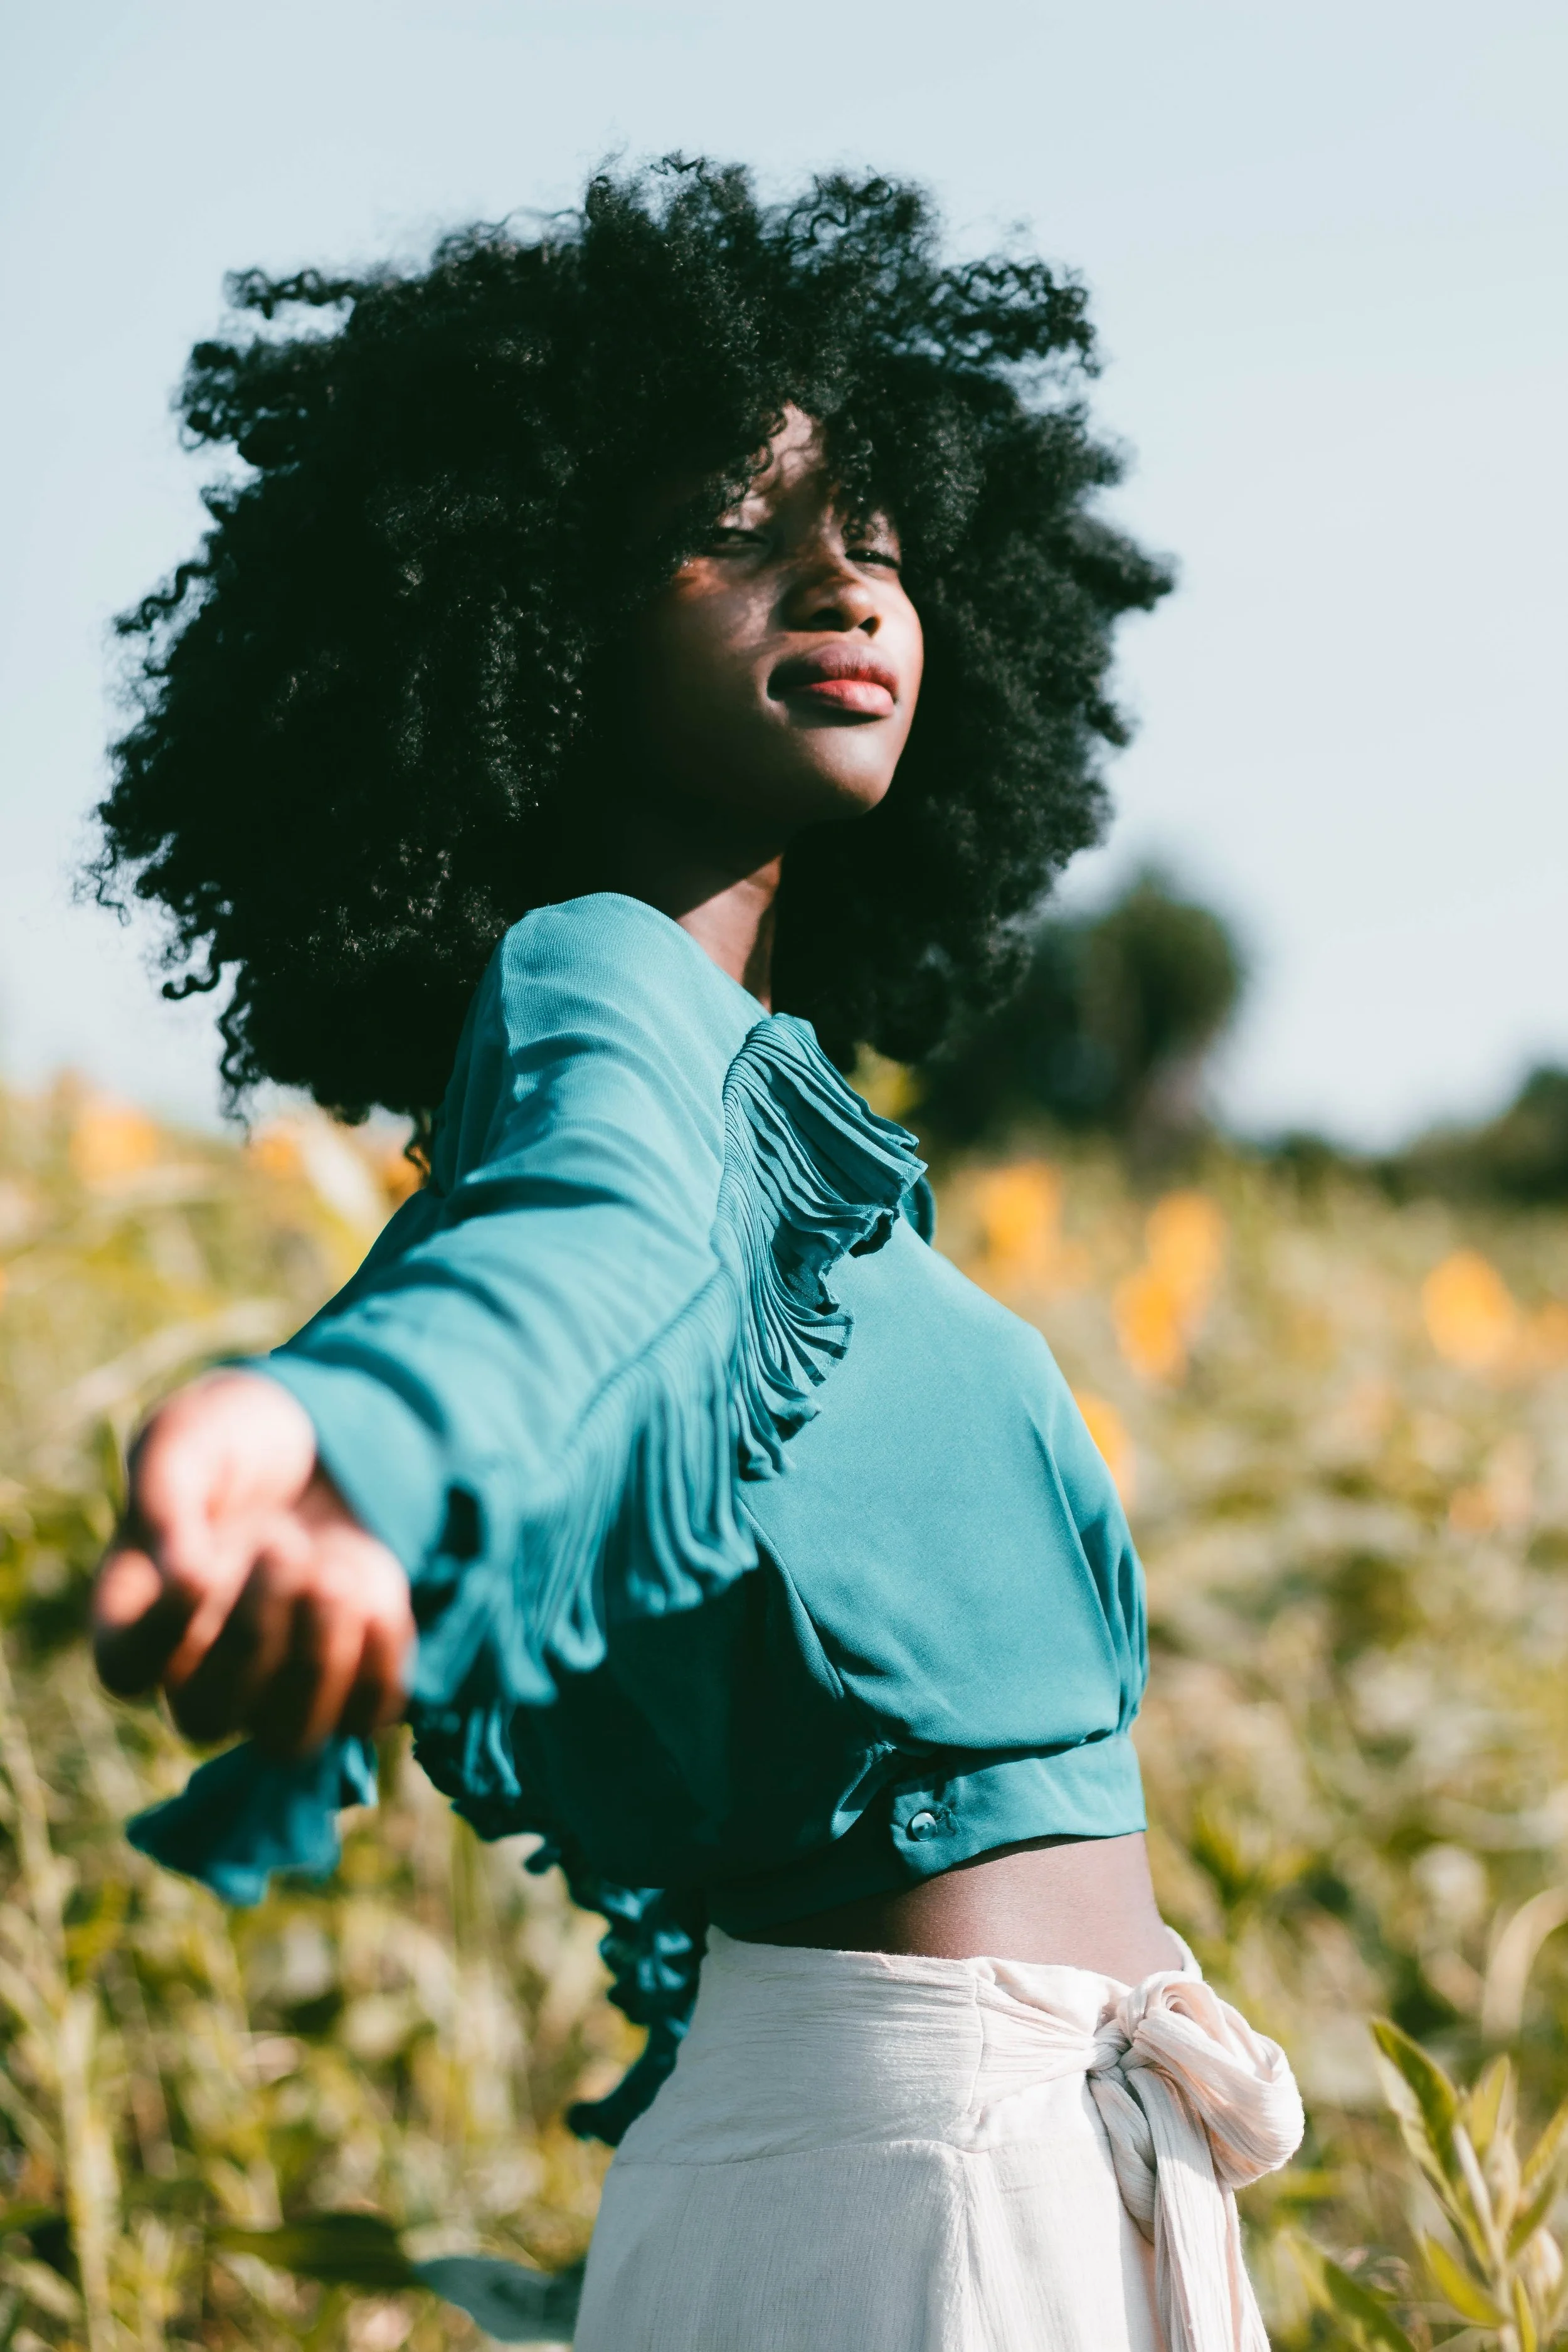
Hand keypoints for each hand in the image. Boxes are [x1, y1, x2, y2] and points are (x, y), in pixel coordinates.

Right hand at [93, 1370, 414, 1754]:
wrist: (327, 1438)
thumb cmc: (237, 1439)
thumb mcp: (188, 1433)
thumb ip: (162, 1489)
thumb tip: (179, 1570)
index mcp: (140, 1612)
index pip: (125, 1670)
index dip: (161, 1635)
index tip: (203, 1564)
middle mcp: (202, 1666)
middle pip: (206, 1718)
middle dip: (251, 1637)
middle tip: (282, 1544)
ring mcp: (278, 1681)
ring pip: (287, 1739)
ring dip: (317, 1660)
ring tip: (335, 1571)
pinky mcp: (353, 1676)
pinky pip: (367, 1716)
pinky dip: (380, 1661)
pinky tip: (377, 1592)